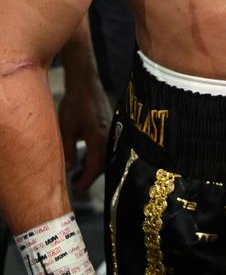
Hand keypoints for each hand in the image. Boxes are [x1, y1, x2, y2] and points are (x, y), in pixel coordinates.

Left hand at [58, 79, 110, 195]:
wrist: (86, 83)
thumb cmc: (75, 104)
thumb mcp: (66, 128)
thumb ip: (69, 151)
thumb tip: (69, 169)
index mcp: (99, 139)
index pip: (95, 168)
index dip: (85, 181)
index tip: (75, 191)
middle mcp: (108, 137)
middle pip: (102, 165)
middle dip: (89, 176)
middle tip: (75, 185)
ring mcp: (110, 131)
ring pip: (103, 156)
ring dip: (91, 166)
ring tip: (77, 173)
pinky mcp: (107, 126)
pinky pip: (103, 147)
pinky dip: (94, 156)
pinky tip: (84, 157)